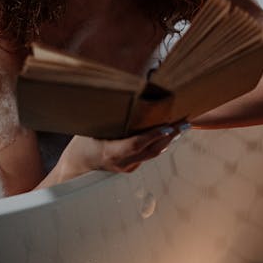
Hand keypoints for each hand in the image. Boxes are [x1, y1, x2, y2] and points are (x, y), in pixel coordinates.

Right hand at [58, 122, 188, 177]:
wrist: (77, 166)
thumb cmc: (82, 142)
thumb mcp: (91, 128)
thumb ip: (109, 118)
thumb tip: (124, 95)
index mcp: (111, 152)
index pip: (137, 144)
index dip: (154, 136)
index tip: (169, 126)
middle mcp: (123, 163)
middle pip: (152, 150)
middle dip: (170, 135)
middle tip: (184, 121)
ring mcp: (128, 167)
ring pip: (153, 153)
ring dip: (168, 139)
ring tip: (183, 124)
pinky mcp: (132, 167)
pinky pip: (149, 153)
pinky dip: (159, 142)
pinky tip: (169, 131)